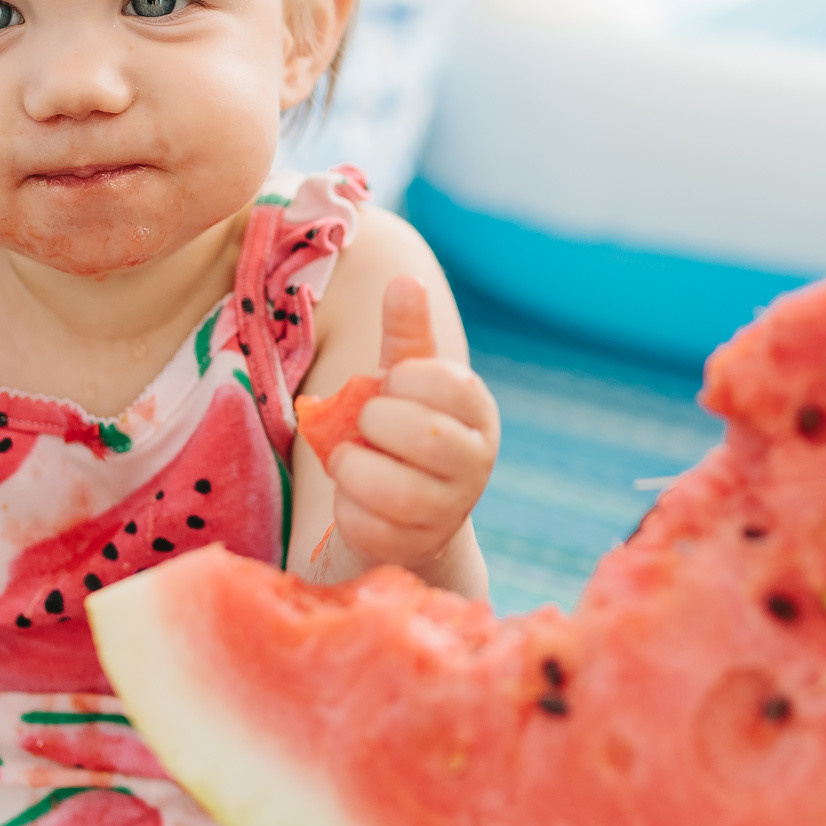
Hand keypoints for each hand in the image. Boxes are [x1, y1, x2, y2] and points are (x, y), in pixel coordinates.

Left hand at [317, 275, 498, 569]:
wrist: (404, 509)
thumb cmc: (401, 429)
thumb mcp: (404, 379)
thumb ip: (406, 334)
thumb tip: (405, 279)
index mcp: (478, 411)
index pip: (447, 383)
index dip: (404, 381)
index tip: (390, 385)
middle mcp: (477, 462)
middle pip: (426, 437)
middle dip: (376, 424)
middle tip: (364, 424)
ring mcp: (451, 510)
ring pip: (398, 491)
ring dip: (355, 469)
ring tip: (348, 458)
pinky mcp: (415, 547)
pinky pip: (371, 528)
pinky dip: (348, 509)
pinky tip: (352, 498)